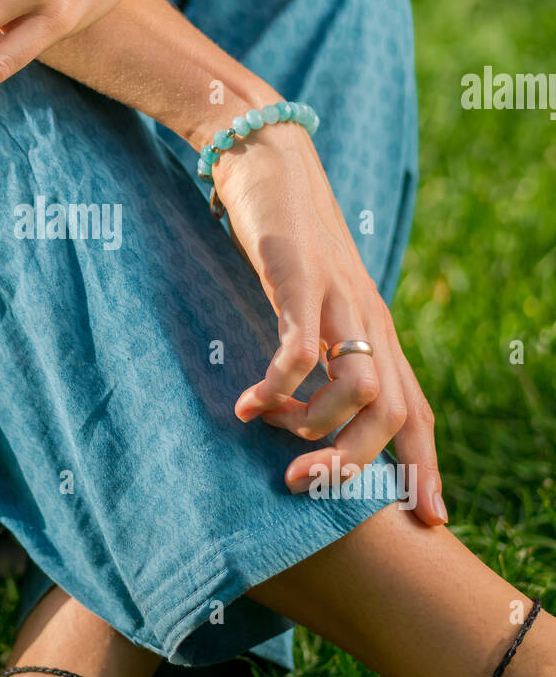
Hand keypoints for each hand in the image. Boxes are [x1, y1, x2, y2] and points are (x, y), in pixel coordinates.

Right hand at [215, 123, 444, 525]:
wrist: (268, 159)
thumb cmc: (286, 239)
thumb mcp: (312, 303)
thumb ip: (319, 351)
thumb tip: (306, 412)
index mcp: (377, 330)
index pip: (416, 410)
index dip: (426, 466)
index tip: (428, 517)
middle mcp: (369, 318)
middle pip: (391, 413)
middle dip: (352, 464)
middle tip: (298, 485)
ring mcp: (339, 298)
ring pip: (358, 389)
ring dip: (310, 427)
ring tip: (266, 428)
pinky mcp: (300, 279)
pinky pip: (301, 351)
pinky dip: (277, 388)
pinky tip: (248, 402)